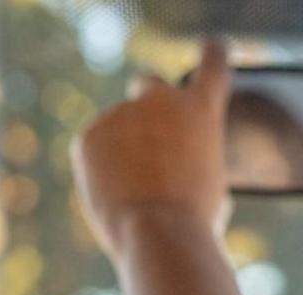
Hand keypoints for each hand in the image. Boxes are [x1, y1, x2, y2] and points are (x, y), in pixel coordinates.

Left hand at [72, 39, 234, 256]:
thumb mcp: (210, 179)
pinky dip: (101, 167)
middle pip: (150, 83)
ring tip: (137, 193)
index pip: (214, 58)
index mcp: (201, 109)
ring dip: (125, 149)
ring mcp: (121, 114)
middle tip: (150, 140)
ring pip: (120, 127)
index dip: (213, 54)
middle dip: (149, 105)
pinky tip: (115, 194)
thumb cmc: (195, 219)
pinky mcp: (88, 135)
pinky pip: (95, 148)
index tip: (212, 54)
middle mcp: (161, 99)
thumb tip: (173, 154)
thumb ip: (192, 151)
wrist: (158, 233)